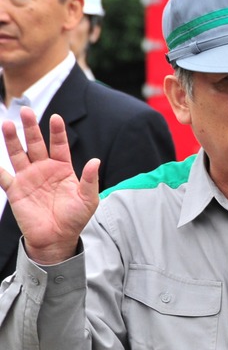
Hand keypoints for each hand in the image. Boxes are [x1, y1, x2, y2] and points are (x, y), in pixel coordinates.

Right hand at [0, 107, 99, 264]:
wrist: (57, 238)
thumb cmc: (74, 218)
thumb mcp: (88, 199)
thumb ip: (91, 180)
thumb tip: (95, 160)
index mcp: (63, 169)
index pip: (59, 145)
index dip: (57, 132)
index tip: (56, 118)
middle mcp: (44, 169)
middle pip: (36, 144)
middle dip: (31, 128)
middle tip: (26, 111)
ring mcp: (28, 178)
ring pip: (19, 155)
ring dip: (13, 140)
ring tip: (8, 124)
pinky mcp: (16, 191)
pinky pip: (4, 177)